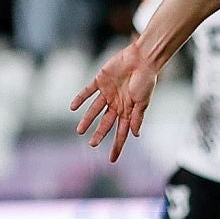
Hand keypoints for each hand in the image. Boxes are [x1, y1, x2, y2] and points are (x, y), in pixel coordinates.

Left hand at [71, 44, 159, 161]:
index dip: (117, 145)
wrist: (142, 59)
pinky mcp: (101, 80)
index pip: (121, 132)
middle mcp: (117, 103)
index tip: (112, 159)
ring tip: (79, 131)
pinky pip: (88, 91)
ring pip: (94, 109)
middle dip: (100, 134)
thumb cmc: (146, 80)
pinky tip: (73, 107)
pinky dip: (80, 98)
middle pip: (106, 122)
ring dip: (87, 120)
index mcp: (128, 110)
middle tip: (92, 144)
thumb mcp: (143, 102)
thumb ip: (137, 117)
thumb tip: (135, 134)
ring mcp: (108, 93)